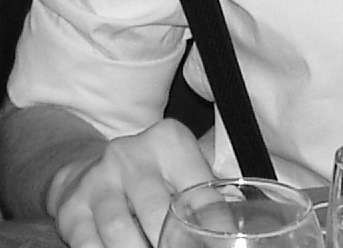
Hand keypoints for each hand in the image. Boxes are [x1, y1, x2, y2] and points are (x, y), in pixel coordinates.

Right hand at [49, 119, 213, 247]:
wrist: (90, 168)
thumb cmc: (152, 171)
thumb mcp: (182, 165)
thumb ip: (208, 188)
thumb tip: (233, 224)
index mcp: (168, 141)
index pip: (197, 189)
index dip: (212, 223)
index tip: (221, 242)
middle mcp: (131, 155)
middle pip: (157, 212)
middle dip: (172, 243)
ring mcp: (98, 180)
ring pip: (120, 232)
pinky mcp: (73, 207)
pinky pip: (89, 243)